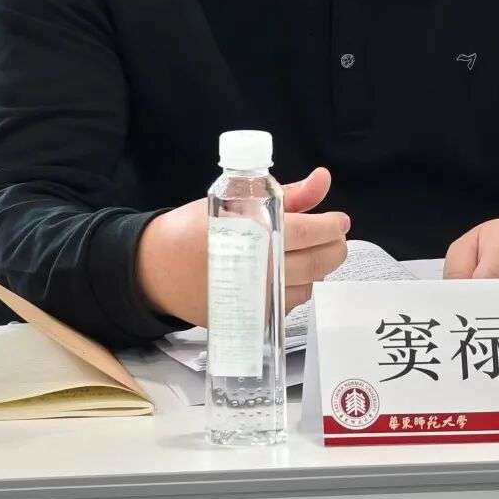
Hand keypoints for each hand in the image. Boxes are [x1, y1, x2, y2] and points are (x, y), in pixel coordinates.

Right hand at [135, 166, 349, 325]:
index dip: (331, 227)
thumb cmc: (196, 227)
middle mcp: (258, 271)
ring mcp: (255, 299)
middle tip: (336, 237)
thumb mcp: (238, 200)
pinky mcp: (249, 319)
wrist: (157, 268)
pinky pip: (288, 306)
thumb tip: (323, 179)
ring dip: (319, 270)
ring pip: (307, 288)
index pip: (308, 233)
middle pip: (316, 265)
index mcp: (254, 234)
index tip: (341, 220)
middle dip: (335, 249)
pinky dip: (298, 288)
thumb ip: (288, 194)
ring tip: (314, 252)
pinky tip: (292, 273)